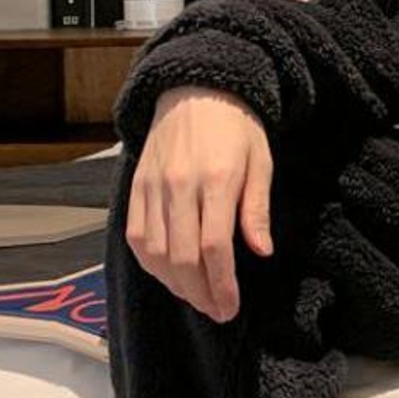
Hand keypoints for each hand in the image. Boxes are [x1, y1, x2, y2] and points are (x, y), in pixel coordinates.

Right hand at [126, 87, 273, 322]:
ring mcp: (153, 186)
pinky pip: (136, 236)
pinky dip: (151, 264)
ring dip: (175, 284)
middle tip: (216, 311)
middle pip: (183, 257)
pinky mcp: (137, 186)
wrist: (195, 86)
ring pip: (156, 252)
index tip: (230, 308)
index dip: (222, 286)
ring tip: (196, 297)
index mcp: (215, 179)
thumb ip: (257, 210)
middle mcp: (179, 184)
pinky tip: (169, 275)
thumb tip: (262, 251)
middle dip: (200, 294)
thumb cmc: (234, 127)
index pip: (215, 247)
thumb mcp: (260, 163)